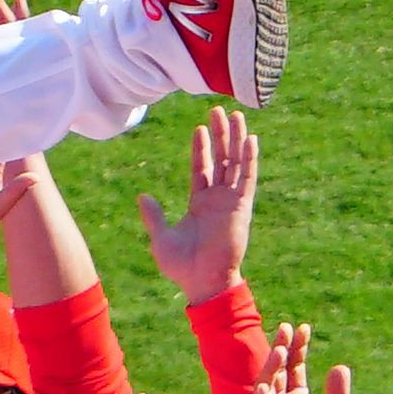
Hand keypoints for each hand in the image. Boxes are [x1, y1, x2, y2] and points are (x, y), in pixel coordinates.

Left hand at [141, 107, 256, 305]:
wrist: (202, 283)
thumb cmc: (182, 267)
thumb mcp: (161, 237)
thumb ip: (153, 216)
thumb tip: (142, 197)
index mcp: (200, 203)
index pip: (201, 168)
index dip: (200, 148)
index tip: (200, 127)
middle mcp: (217, 199)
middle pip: (221, 158)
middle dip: (221, 135)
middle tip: (220, 110)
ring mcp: (231, 201)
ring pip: (235, 162)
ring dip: (236, 139)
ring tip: (236, 115)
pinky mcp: (242, 207)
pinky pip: (247, 178)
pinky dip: (249, 159)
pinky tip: (250, 140)